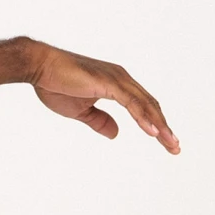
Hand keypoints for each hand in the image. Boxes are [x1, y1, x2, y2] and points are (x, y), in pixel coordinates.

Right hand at [31, 44, 180, 152]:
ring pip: (146, 105)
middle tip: (175, 147)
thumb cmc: (55, 85)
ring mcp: (117, 79)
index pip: (142, 106)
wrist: (39, 67)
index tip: (165, 141)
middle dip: (164, 127)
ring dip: (159, 125)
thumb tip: (116, 134)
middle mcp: (122, 79)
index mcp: (117, 84)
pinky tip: (153, 132)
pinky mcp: (109, 82)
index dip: (155, 124)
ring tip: (170, 143)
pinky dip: (144, 118)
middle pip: (150, 105)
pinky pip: (132, 103)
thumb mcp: (81, 111)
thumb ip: (99, 121)